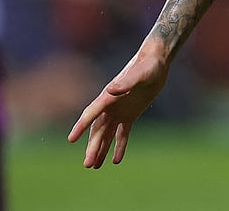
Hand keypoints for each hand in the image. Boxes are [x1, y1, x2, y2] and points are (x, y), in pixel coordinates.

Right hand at [67, 50, 168, 167]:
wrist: (157, 62)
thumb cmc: (148, 65)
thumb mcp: (140, 74)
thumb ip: (126, 82)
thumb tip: (110, 89)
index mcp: (109, 96)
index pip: (91, 113)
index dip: (81, 126)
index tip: (71, 139)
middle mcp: (111, 106)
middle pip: (98, 130)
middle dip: (92, 147)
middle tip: (87, 164)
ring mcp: (120, 111)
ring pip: (107, 134)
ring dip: (101, 149)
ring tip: (94, 166)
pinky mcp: (131, 115)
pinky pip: (122, 134)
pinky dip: (119, 146)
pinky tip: (116, 160)